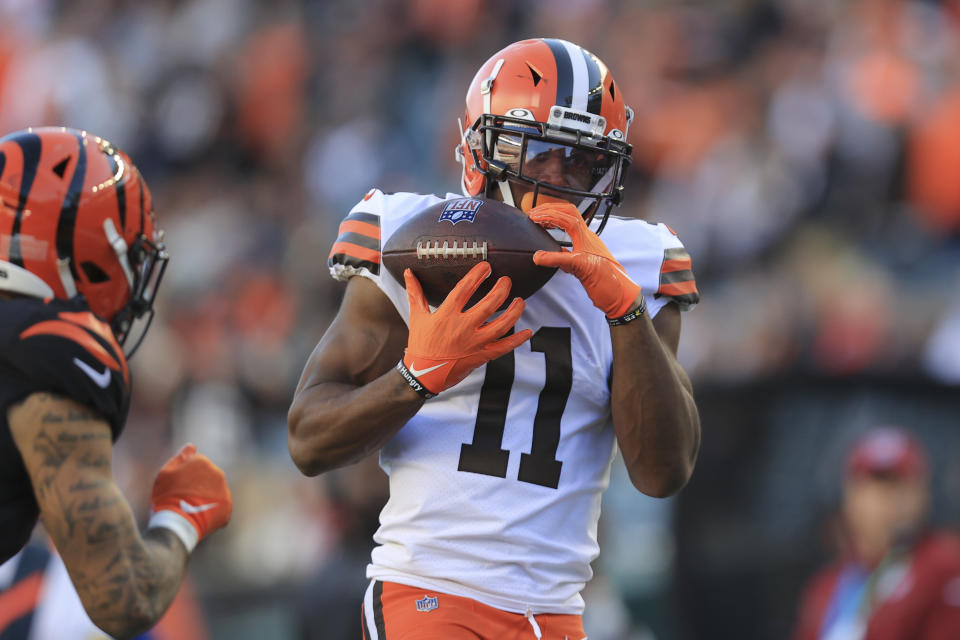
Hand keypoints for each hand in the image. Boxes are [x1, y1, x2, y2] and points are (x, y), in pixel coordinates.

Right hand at [148, 444, 231, 551]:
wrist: (177, 522)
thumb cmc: (166, 496)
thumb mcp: (165, 473)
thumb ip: (180, 457)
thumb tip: (192, 446)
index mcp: (202, 462)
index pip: (196, 466)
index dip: (185, 477)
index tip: (177, 487)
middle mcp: (218, 473)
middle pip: (207, 477)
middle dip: (198, 485)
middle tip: (184, 499)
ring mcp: (224, 490)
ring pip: (215, 491)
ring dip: (206, 497)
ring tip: (192, 510)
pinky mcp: (228, 507)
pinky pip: (220, 507)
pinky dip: (212, 511)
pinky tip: (200, 517)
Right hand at [401, 262, 531, 395]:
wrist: (423, 374)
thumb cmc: (420, 344)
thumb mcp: (417, 316)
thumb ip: (415, 292)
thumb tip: (408, 272)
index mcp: (446, 315)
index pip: (465, 289)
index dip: (477, 276)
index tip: (486, 267)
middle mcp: (463, 328)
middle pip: (489, 304)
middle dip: (501, 290)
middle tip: (507, 281)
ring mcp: (474, 343)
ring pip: (501, 325)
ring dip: (514, 311)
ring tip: (520, 301)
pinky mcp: (481, 356)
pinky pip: (504, 347)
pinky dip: (517, 340)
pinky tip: (527, 332)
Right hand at [527, 202, 641, 318]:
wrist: (619, 295)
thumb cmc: (607, 281)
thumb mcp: (579, 268)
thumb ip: (557, 260)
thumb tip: (537, 256)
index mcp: (586, 236)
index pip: (565, 217)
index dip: (548, 214)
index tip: (533, 216)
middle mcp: (587, 238)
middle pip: (569, 213)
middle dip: (551, 210)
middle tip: (535, 213)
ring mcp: (587, 246)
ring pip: (570, 223)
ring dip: (555, 219)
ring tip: (541, 221)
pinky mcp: (585, 255)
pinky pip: (571, 238)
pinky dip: (559, 234)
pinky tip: (552, 241)